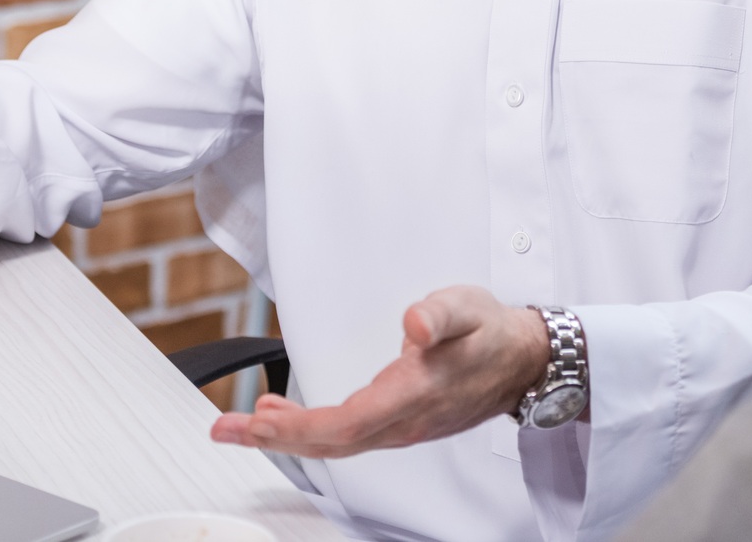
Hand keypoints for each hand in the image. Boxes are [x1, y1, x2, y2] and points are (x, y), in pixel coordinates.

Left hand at [210, 285, 552, 457]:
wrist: (524, 360)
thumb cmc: (492, 332)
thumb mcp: (467, 307)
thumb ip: (438, 315)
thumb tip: (413, 324)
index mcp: (414, 394)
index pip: (347, 423)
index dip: (299, 428)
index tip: (258, 420)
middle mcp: (405, 421)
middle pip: (331, 443)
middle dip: (274, 438)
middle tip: (227, 429)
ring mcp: (402, 428)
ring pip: (337, 444)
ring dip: (288, 437)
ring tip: (245, 424)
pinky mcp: (401, 424)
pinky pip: (349, 437)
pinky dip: (312, 431)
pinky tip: (290, 415)